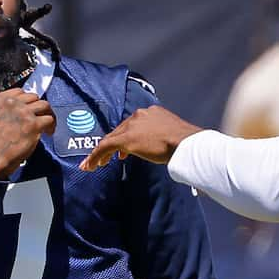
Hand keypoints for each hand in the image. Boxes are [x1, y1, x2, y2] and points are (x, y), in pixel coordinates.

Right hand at [0, 88, 55, 178]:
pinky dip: (51, 125)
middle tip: (40, 117)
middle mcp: (11, 103)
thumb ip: (5, 111)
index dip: (27, 101)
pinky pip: (49, 119)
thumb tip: (22, 111)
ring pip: (44, 105)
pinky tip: (48, 132)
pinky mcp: (33, 124)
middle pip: (33, 97)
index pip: (19, 91)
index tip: (30, 107)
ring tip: (48, 124)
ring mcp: (23, 112)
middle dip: (37, 107)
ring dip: (47, 114)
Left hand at [78, 104, 203, 171]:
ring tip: (96, 164)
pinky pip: (105, 146)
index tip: (121, 151)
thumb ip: (162, 136)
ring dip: (101, 152)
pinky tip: (91, 165)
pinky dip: (96, 156)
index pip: (132, 126)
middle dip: (110, 146)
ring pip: (110, 138)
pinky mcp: (126, 138)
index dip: (124, 138)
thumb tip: (162, 145)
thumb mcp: (172, 135)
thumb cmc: (185, 143)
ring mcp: (132, 126)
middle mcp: (139, 115)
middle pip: (119, 131)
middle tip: (104, 159)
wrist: (186, 144)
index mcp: (151, 112)